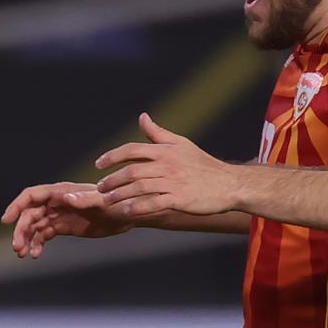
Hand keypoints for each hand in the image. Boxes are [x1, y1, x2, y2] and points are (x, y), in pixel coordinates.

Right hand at [1, 181, 128, 257]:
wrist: (128, 216)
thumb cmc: (118, 205)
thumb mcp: (103, 202)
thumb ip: (83, 199)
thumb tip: (63, 197)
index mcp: (61, 192)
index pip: (31, 196)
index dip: (16, 206)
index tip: (6, 220)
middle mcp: (56, 202)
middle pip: (29, 215)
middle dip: (21, 230)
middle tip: (17, 248)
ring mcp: (59, 215)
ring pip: (34, 226)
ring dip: (26, 239)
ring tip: (24, 254)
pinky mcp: (63, 227)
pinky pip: (43, 235)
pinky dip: (37, 245)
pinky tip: (36, 255)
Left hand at [96, 113, 245, 217]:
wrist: (229, 184)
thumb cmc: (202, 164)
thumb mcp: (181, 144)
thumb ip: (158, 133)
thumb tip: (142, 117)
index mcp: (165, 150)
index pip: (132, 149)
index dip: (112, 156)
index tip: (98, 164)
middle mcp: (167, 165)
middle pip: (131, 170)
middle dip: (112, 179)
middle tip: (100, 187)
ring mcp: (173, 182)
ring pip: (139, 187)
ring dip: (120, 194)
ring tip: (107, 200)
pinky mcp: (180, 199)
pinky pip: (153, 203)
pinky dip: (138, 207)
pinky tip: (126, 211)